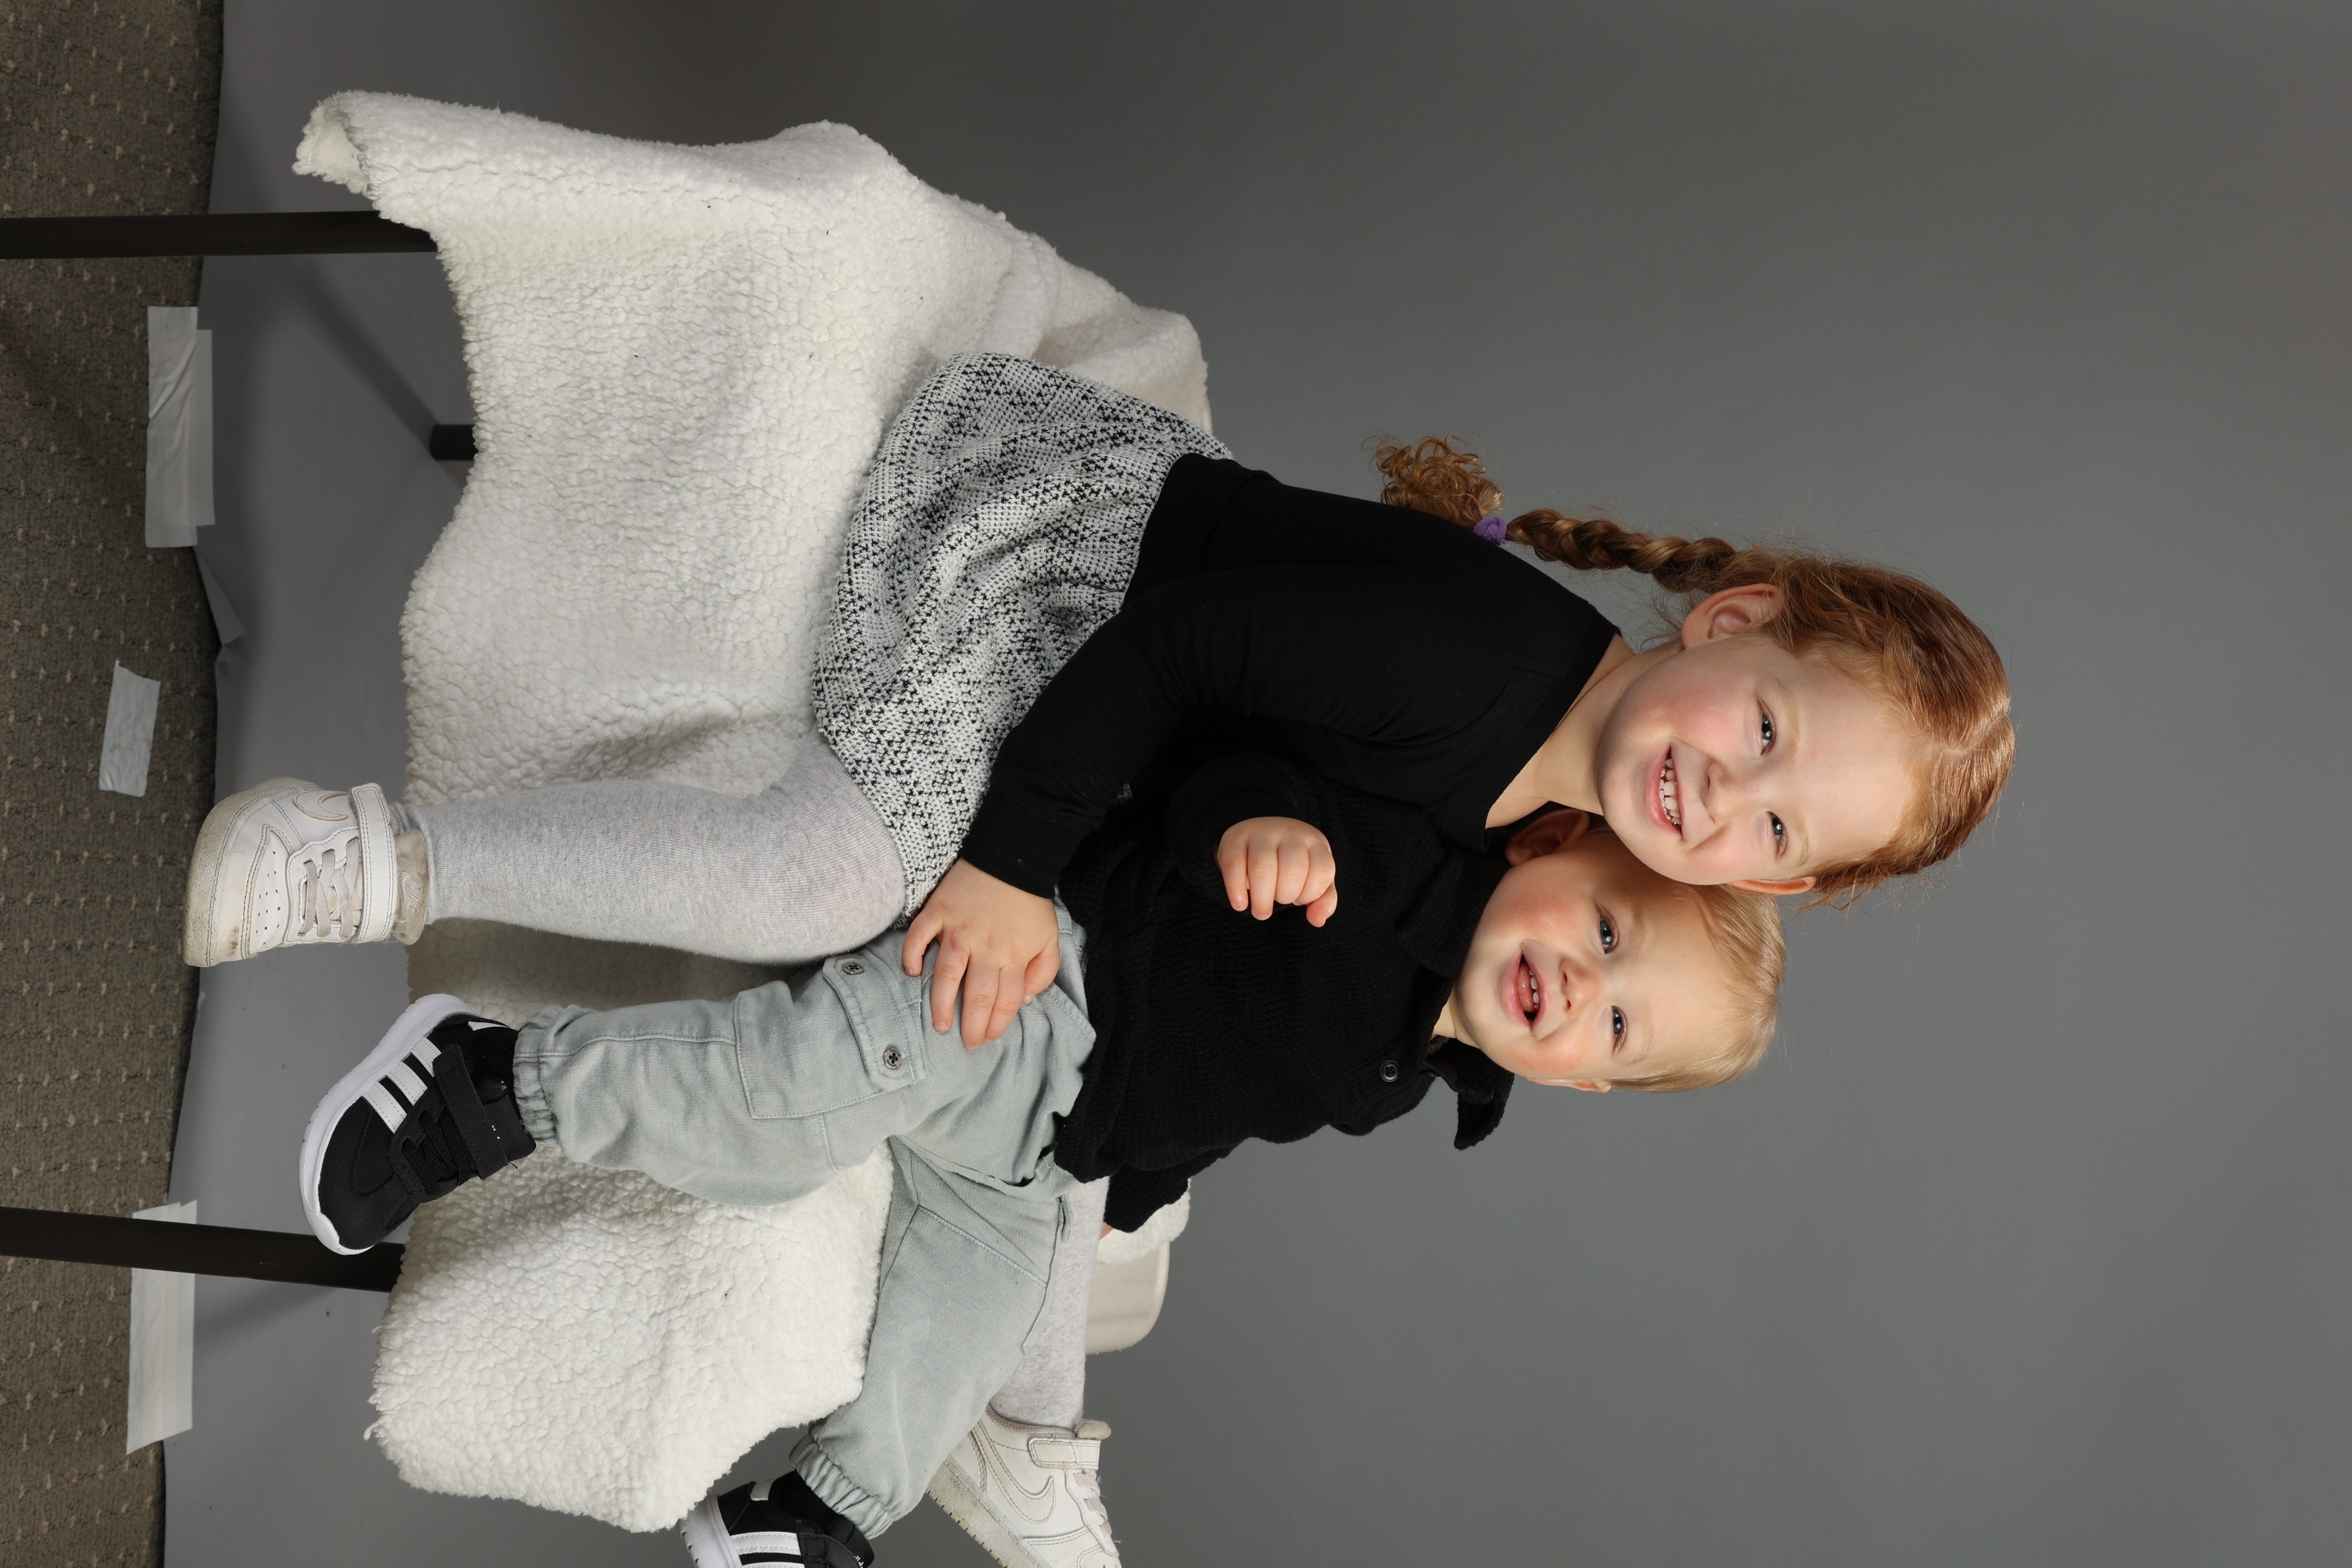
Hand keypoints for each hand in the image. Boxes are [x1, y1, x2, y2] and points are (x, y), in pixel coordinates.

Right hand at [902, 858, 1060, 1047]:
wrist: (1011, 857)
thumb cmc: (1029, 903)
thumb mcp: (1051, 938)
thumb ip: (1043, 971)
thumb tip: (1024, 1000)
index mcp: (1015, 954)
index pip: (1006, 1001)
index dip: (997, 1026)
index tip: (987, 1039)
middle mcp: (986, 947)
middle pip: (978, 995)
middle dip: (972, 1026)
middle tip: (966, 1043)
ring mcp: (959, 930)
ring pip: (947, 975)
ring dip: (941, 1004)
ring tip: (940, 1025)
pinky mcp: (939, 911)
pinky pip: (919, 937)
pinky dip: (912, 956)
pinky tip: (912, 973)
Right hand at [1215, 816, 1337, 925]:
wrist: (1259, 833)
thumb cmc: (1290, 863)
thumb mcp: (1313, 876)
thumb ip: (1323, 900)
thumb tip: (1318, 920)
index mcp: (1314, 841)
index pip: (1322, 871)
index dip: (1311, 894)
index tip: (1300, 899)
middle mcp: (1289, 832)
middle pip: (1293, 871)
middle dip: (1285, 897)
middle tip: (1277, 905)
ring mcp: (1260, 832)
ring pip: (1263, 868)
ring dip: (1262, 899)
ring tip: (1261, 912)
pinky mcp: (1234, 838)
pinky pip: (1234, 865)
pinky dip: (1236, 889)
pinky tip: (1240, 904)